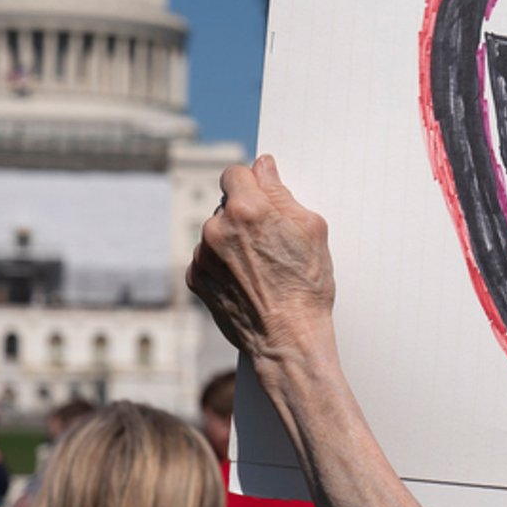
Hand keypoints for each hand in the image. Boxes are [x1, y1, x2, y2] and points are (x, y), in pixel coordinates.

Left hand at [188, 155, 337, 360]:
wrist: (287, 339)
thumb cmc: (306, 287)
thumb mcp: (310, 229)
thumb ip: (281, 192)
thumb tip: (263, 167)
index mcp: (246, 209)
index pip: (235, 173)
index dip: (252, 183)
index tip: (261, 197)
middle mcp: (217, 229)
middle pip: (226, 205)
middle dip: (245, 215)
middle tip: (271, 241)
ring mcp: (202, 255)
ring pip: (216, 232)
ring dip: (232, 240)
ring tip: (260, 267)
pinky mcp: (195, 278)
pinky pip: (207, 258)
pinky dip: (222, 264)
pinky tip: (246, 280)